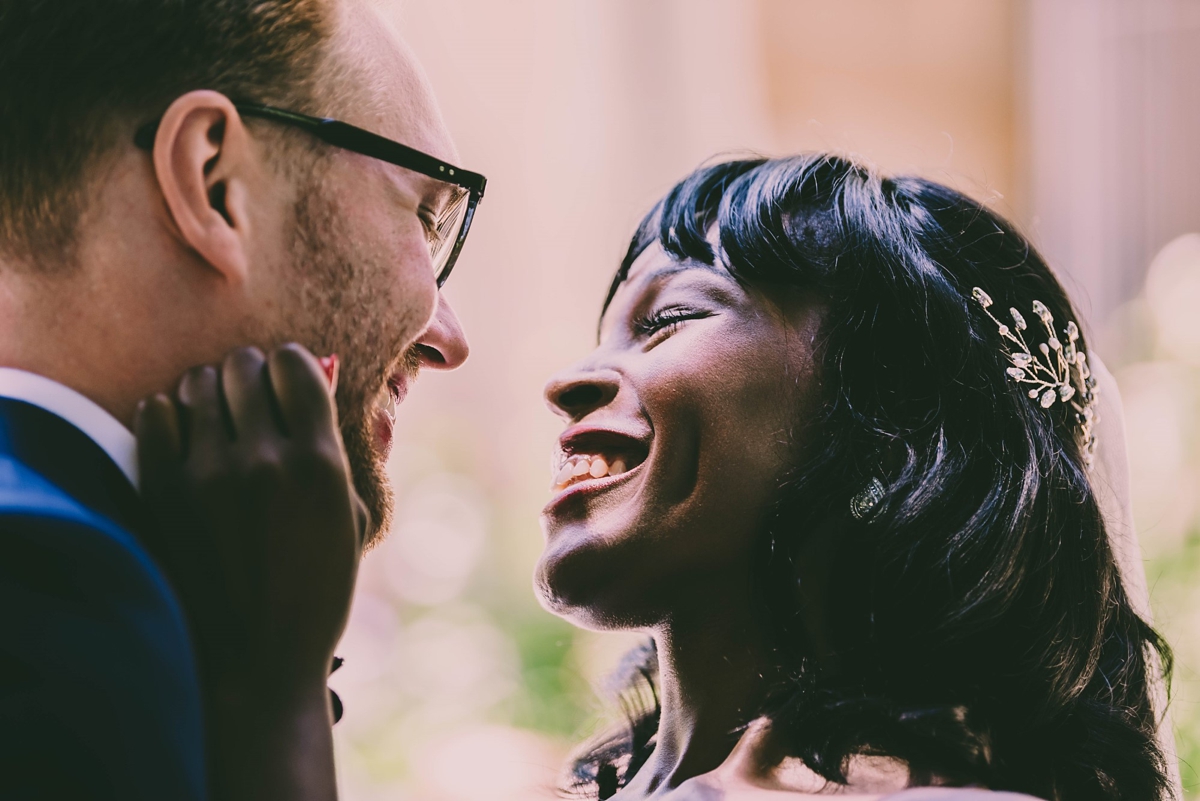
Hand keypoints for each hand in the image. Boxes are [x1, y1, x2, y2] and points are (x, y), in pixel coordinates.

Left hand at [135, 344, 364, 800]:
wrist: (255, 661)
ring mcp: (207, 475)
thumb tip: (320, 366)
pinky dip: (170, 414)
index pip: (294, 365)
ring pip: (198, 382)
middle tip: (251, 398)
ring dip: (210, 390)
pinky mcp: (162, 492)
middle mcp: (264, 460)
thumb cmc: (314, 591)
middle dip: (250, 373)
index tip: (286, 380)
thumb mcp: (346, 516)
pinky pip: (156, 413)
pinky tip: (184, 436)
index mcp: (319, 463)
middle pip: (245, 365)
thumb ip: (334, 441)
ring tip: (217, 417)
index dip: (290, 365)